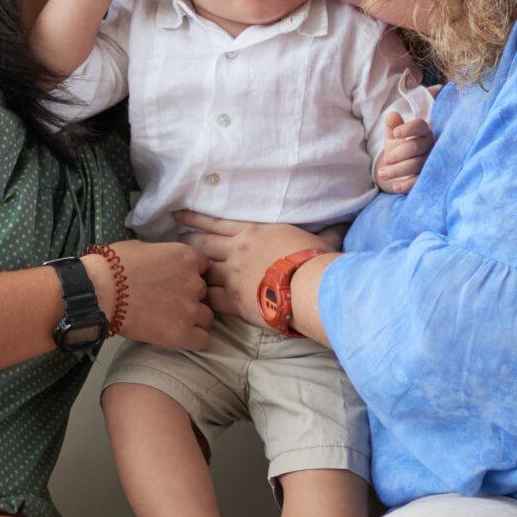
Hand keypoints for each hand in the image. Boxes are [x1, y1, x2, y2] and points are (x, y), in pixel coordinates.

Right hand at [89, 240, 211, 350]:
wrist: (99, 290)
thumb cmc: (114, 266)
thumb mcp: (144, 248)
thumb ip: (164, 257)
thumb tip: (163, 264)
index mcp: (186, 257)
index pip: (204, 268)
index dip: (190, 276)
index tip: (176, 282)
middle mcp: (194, 281)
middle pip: (204, 293)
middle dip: (190, 297)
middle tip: (168, 301)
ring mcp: (190, 308)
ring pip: (206, 316)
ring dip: (193, 318)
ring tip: (170, 320)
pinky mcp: (182, 332)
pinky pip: (202, 339)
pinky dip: (192, 338)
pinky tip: (176, 335)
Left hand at [172, 212, 330, 328]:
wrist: (309, 285)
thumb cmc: (316, 259)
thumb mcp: (318, 238)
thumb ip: (323, 232)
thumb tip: (343, 225)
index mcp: (253, 232)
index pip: (216, 223)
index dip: (195, 218)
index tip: (178, 215)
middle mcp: (237, 250)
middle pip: (202, 245)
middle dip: (187, 243)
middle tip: (173, 243)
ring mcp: (233, 275)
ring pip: (203, 271)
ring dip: (192, 273)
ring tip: (180, 274)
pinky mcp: (234, 299)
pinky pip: (212, 298)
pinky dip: (204, 300)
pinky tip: (196, 301)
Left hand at [374, 112, 432, 194]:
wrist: (401, 170)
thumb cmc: (399, 149)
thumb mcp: (393, 137)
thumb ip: (392, 125)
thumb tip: (391, 116)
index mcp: (422, 131)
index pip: (419, 125)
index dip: (408, 128)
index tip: (395, 133)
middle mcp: (430, 145)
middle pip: (416, 147)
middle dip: (398, 154)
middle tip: (386, 159)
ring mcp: (431, 162)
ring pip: (416, 164)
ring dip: (397, 170)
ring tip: (382, 174)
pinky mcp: (428, 177)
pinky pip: (419, 181)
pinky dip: (406, 184)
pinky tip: (394, 186)